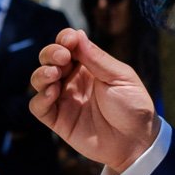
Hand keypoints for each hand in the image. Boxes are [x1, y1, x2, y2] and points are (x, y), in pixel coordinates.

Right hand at [30, 29, 159, 171]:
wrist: (136, 141)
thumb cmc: (134, 107)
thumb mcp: (120, 77)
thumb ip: (97, 58)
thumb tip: (77, 33)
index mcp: (89, 65)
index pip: (68, 45)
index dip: (64, 39)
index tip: (69, 40)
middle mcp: (73, 79)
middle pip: (49, 58)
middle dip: (51, 53)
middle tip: (62, 57)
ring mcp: (64, 99)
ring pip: (39, 79)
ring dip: (42, 73)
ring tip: (54, 74)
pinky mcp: (58, 120)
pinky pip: (38, 106)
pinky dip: (40, 97)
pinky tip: (53, 93)